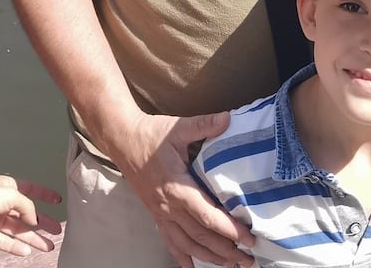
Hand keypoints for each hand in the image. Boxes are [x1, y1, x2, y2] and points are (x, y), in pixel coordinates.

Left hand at [0, 175, 62, 255]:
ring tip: (48, 246)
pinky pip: (4, 242)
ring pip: (18, 230)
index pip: (31, 190)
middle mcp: (2, 203)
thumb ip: (27, 206)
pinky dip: (16, 247)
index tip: (58, 201)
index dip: (45, 195)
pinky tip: (27, 251)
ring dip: (33, 238)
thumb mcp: (10, 194)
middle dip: (43, 222)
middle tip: (57, 231)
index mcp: (8, 187)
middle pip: (27, 214)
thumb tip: (34, 218)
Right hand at [114, 111, 254, 267]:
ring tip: (231, 265)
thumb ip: (204, 124)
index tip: (249, 238)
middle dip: (226, 251)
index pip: (206, 215)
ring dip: (210, 257)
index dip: (229, 229)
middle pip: (201, 236)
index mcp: (177, 186)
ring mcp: (161, 213)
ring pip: (187, 244)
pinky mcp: (156, 214)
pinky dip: (183, 257)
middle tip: (248, 259)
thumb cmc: (151, 134)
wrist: (122, 140)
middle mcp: (169, 206)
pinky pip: (170, 242)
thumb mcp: (178, 127)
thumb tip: (228, 118)